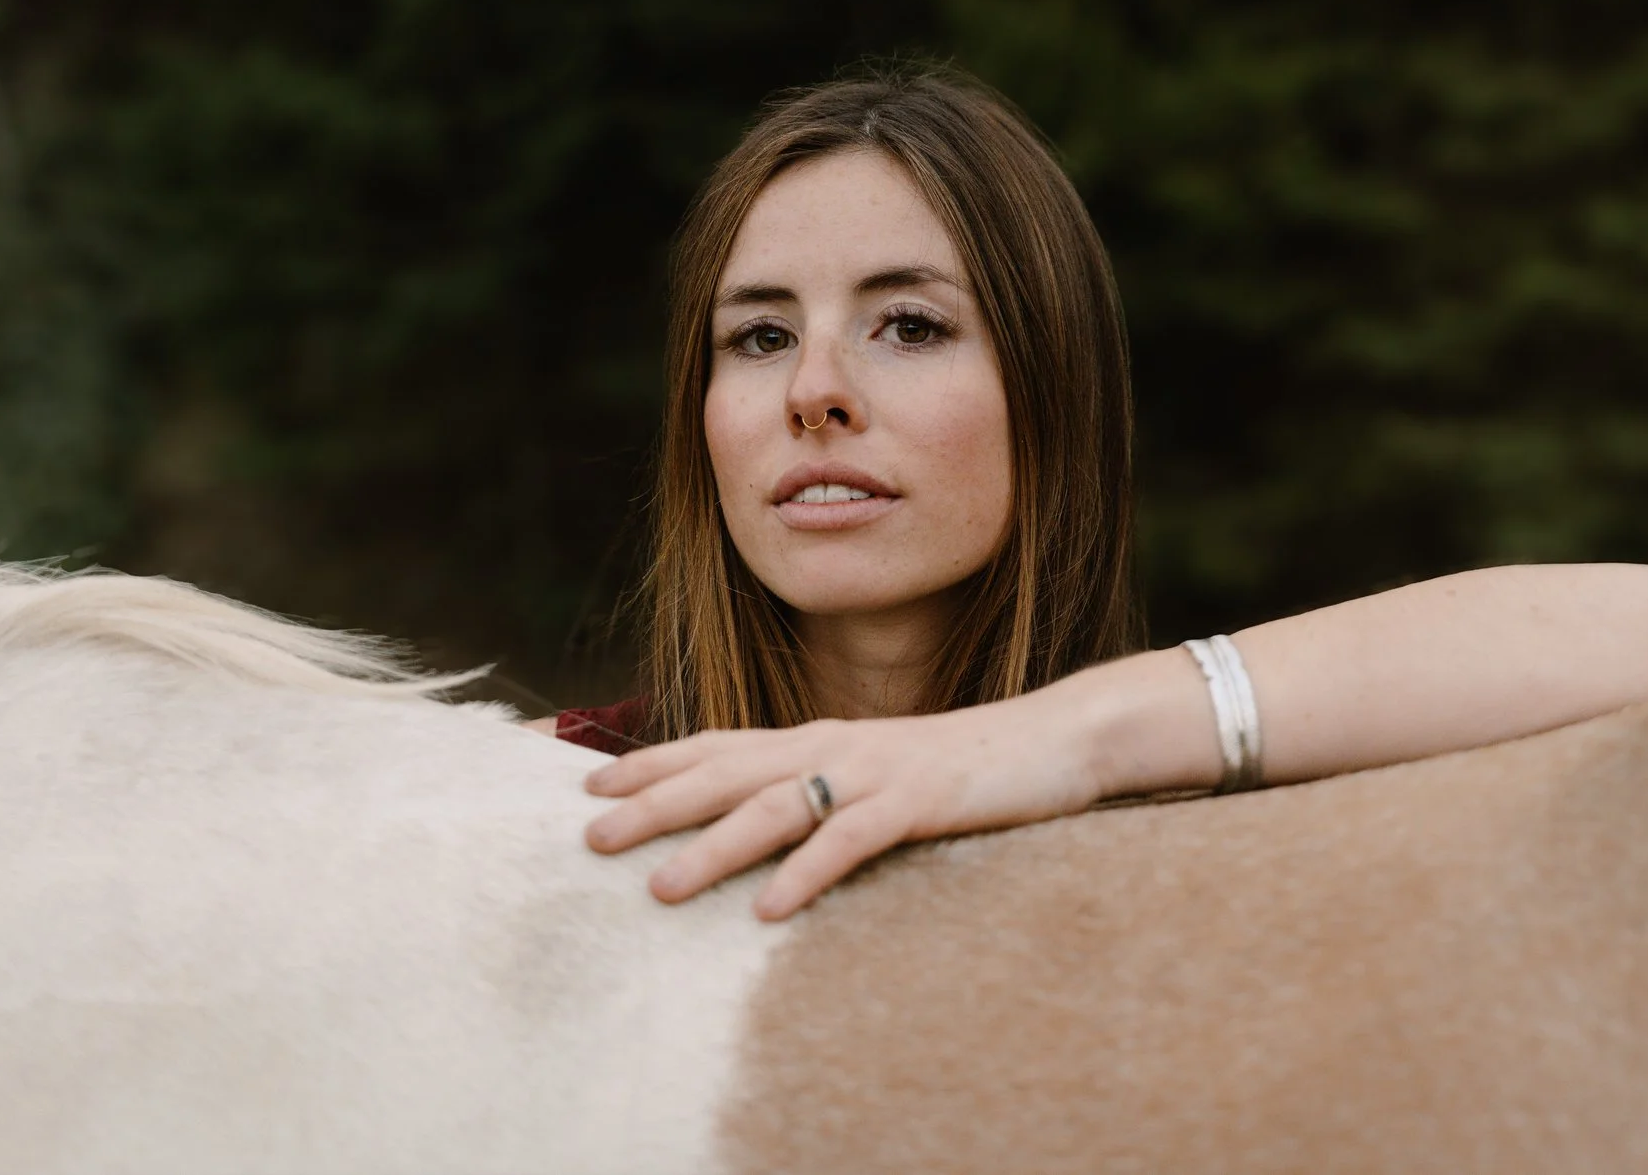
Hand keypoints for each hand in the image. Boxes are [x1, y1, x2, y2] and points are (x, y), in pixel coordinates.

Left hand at [582, 694, 1104, 919]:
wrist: (1054, 738)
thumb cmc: (961, 766)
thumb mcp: (877, 771)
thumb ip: (822, 787)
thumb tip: (762, 816)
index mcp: (821, 738)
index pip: (721, 743)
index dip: (657, 762)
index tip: (593, 786)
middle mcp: (835, 746)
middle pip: (729, 772)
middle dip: (656, 805)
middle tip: (592, 837)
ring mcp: (876, 771)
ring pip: (778, 807)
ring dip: (714, 847)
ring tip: (662, 887)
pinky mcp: (919, 801)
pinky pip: (852, 840)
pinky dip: (806, 873)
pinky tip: (770, 908)